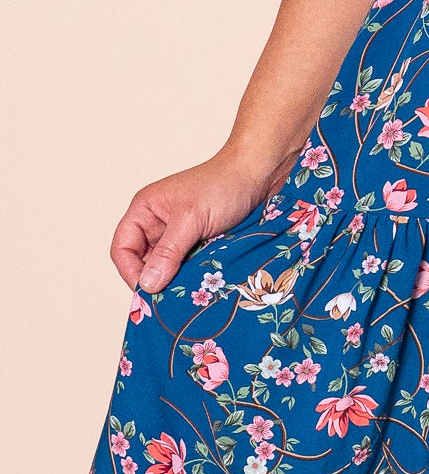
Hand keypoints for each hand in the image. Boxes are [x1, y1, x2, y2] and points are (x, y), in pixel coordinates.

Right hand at [110, 144, 297, 294]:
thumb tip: (147, 285)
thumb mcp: (191, 218)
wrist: (261, 173)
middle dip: (154, 280)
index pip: (123, 248)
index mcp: (145, 210)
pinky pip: (187, 267)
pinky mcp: (200, 243)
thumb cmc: (223, 185)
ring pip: (167, 268)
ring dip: (176, 280)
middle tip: (168, 300)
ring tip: (187, 292)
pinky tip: (201, 284)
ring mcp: (180, 235)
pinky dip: (192, 276)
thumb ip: (168, 252)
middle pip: (143, 262)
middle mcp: (158, 223)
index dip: (130, 271)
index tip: (147, 292)